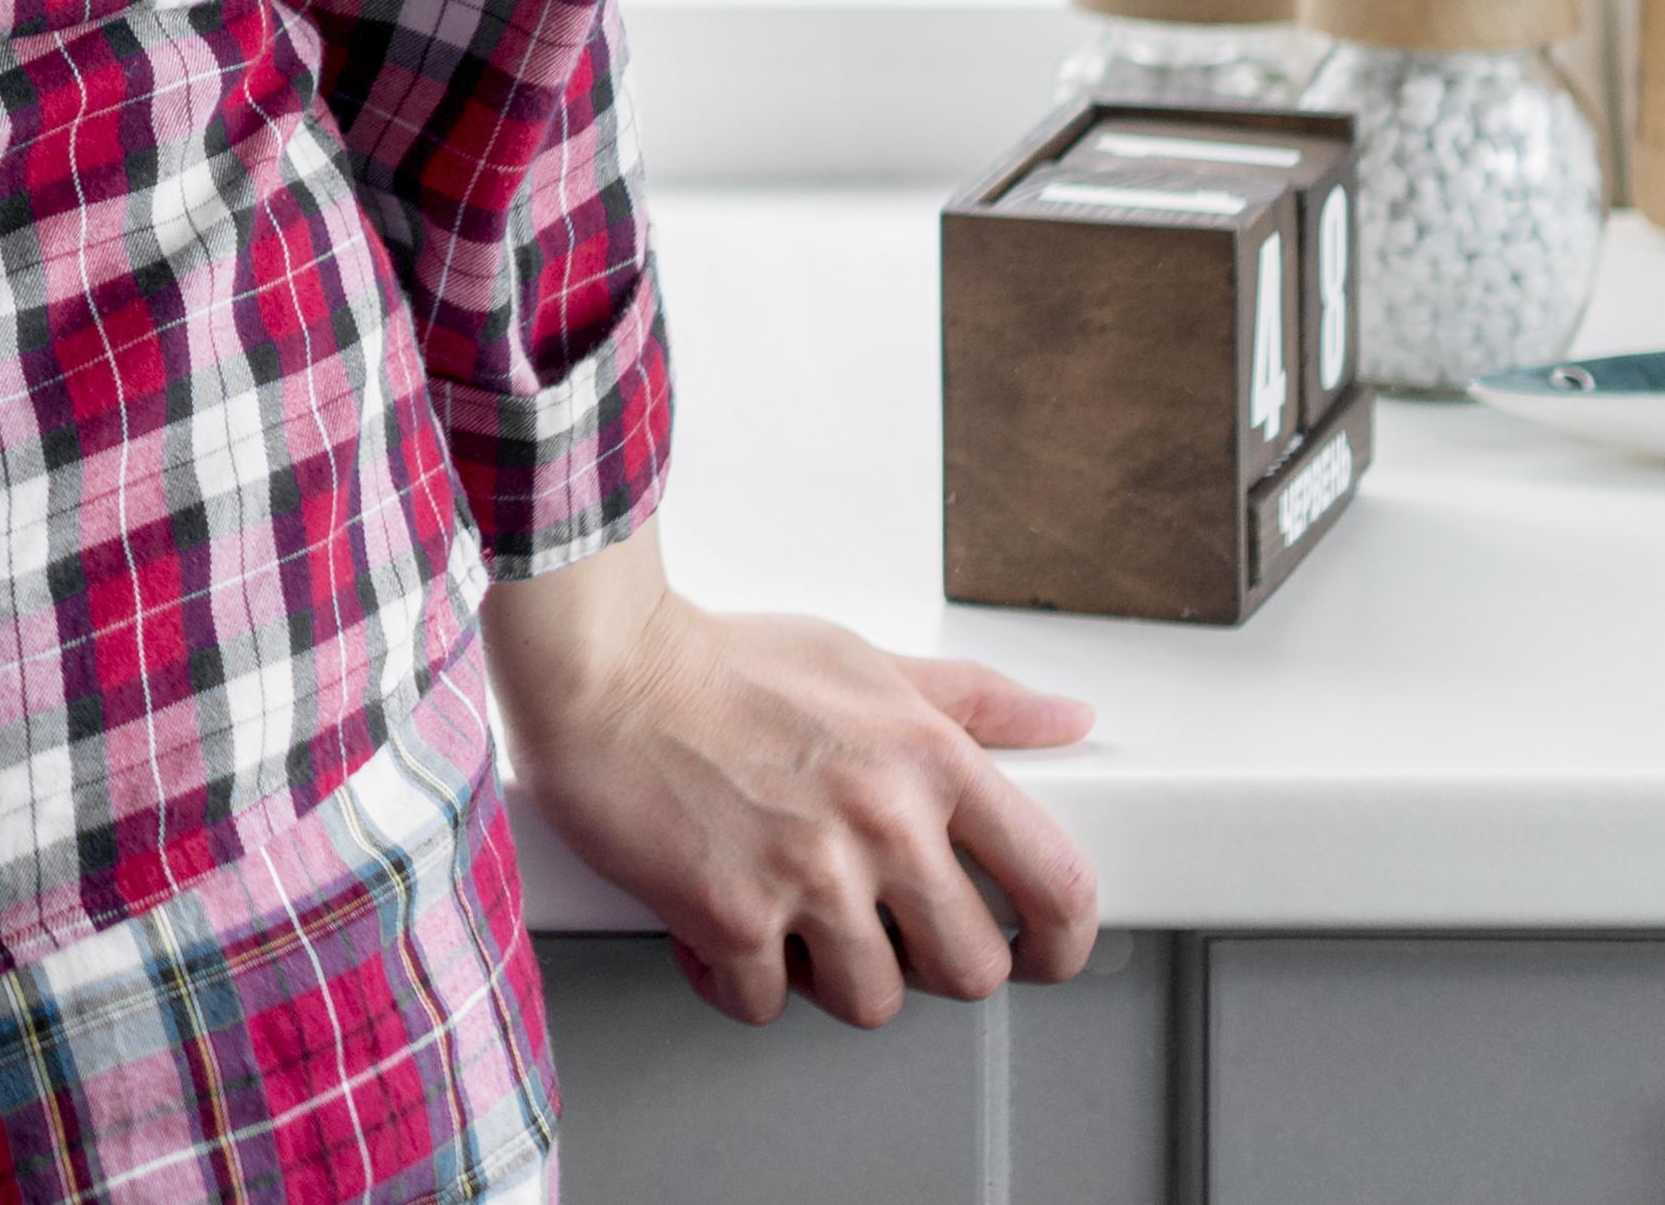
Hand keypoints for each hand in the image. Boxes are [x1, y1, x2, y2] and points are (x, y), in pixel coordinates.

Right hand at [481, 523, 1102, 1027]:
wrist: (599, 662)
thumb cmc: (722, 661)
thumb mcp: (867, 664)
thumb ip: (973, 702)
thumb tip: (1064, 718)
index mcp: (930, 760)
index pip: (1058, 884)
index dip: (1065, 944)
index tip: (1041, 955)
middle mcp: (881, 822)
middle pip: (971, 971)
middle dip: (930, 967)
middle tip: (887, 937)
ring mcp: (807, 874)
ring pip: (874, 1002)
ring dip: (832, 979)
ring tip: (797, 928)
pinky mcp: (729, 912)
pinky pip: (763, 1002)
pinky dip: (739, 980)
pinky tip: (723, 930)